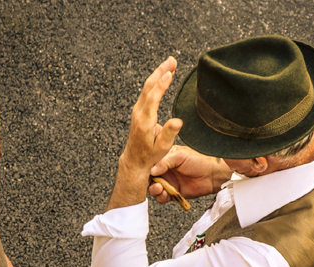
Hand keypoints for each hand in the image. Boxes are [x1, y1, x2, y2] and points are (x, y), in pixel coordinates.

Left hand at [121, 57, 182, 174]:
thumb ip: (169, 132)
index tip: (169, 73)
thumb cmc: (150, 155)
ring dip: (158, 73)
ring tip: (171, 63)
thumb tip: (178, 120)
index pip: (152, 98)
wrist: (135, 159)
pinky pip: (147, 91)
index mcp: (145, 121)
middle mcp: (139, 113)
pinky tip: (164, 75)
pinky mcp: (139, 109)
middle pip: (148, 87)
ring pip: (147, 87)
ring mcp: (137, 110)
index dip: (161, 85)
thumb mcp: (162, 147)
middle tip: (172, 60)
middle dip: (160, 71)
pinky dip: (156, 80)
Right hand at [148, 146, 231, 202]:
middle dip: (147, 181)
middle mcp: (165, 170)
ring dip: (154, 189)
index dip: (145, 168)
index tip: (143, 171)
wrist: (213, 174)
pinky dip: (161, 197)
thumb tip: (151, 170)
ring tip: (159, 188)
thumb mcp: (180, 155)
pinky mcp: (173, 193)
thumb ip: (164, 161)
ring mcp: (169, 182)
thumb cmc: (199, 160)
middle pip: (149, 177)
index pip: (150, 163)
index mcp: (164, 158)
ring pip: (154, 188)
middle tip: (151, 182)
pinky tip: (165, 194)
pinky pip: (162, 197)